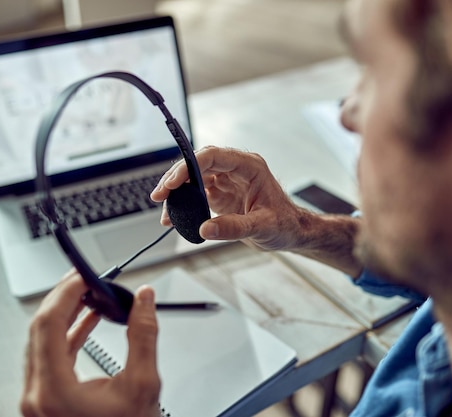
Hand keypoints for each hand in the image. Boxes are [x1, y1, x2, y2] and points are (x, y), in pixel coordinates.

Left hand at [21, 270, 160, 416]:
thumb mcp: (142, 385)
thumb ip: (143, 336)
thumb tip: (144, 300)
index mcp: (53, 391)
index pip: (48, 324)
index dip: (65, 292)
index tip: (82, 275)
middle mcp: (36, 395)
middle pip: (40, 329)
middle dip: (63, 297)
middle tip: (84, 278)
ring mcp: (36, 399)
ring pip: (40, 340)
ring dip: (64, 313)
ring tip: (88, 294)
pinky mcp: (44, 399)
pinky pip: (49, 356)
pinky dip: (67, 334)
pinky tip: (86, 319)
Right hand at [151, 146, 309, 251]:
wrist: (290, 232)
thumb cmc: (285, 224)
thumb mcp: (262, 227)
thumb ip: (234, 227)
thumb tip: (205, 229)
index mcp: (249, 167)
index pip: (213, 156)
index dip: (189, 166)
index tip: (173, 184)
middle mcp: (235, 169)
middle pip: (198, 164)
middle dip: (176, 178)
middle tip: (160, 196)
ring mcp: (226, 180)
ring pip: (193, 177)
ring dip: (176, 190)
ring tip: (163, 207)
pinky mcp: (220, 193)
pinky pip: (195, 192)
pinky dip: (183, 202)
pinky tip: (173, 215)